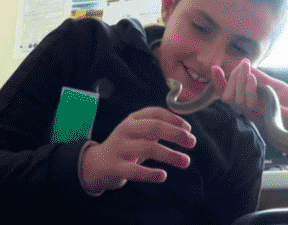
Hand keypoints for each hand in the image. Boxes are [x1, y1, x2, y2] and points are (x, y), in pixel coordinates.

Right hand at [80, 106, 195, 192]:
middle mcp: (125, 130)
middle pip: (154, 127)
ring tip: (186, 161)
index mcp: (133, 119)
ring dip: (170, 155)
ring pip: (147, 148)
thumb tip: (185, 130)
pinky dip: (150, 173)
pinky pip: (134, 170)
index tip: (189, 129)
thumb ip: (157, 128)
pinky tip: (163, 175)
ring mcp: (119, 148)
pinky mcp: (114, 167)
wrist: (95, 164)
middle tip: (192, 142)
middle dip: (176, 134)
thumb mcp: (138, 133)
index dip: (174, 119)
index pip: (156, 113)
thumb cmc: (125, 146)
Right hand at [214, 59, 287, 131]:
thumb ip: (259, 78)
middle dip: (232, 78)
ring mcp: (257, 115)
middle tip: (243, 65)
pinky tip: (252, 78)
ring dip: (239, 81)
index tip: (214, 68)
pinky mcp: (266, 116)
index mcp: (250, 104)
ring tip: (246, 68)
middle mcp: (250, 111)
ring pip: (237, 100)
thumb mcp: (274, 87)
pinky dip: (249, 89)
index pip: (229, 94)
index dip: (220, 83)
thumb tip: (245, 66)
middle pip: (229, 97)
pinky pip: (252, 104)